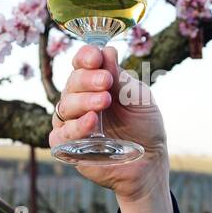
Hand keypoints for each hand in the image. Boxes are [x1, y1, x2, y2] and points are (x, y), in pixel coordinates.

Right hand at [49, 43, 168, 200]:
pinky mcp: (69, 147)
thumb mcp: (138, 98)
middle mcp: (80, 100)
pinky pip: (61, 134)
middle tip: (106, 81)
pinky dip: (76, 127)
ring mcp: (72, 123)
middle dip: (87, 80)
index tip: (96, 57)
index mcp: (96, 84)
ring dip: (83, 101)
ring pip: (64, 106)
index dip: (85, 57)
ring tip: (104, 101)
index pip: (81, 65)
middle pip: (72, 83)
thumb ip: (121, 79)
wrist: (150, 161)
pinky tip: (92, 122)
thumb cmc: (145, 126)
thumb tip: (106, 51)